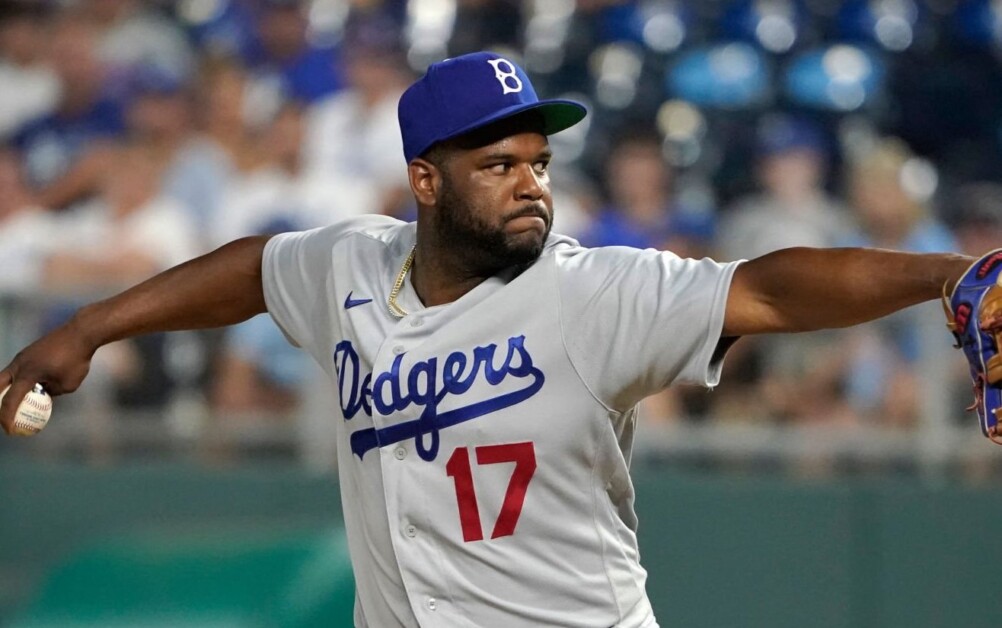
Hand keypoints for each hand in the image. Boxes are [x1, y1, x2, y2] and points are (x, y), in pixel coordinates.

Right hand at [0, 319, 97, 435]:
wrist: (80, 333)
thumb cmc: (77, 360)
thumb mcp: (67, 385)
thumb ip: (52, 393)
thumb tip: (44, 397)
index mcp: (27, 375)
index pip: (10, 401)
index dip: (7, 418)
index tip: (9, 430)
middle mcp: (19, 364)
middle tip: (4, 417)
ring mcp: (22, 356)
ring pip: (7, 376)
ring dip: (8, 390)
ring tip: (17, 404)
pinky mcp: (28, 352)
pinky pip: (19, 370)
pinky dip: (19, 380)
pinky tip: (31, 387)